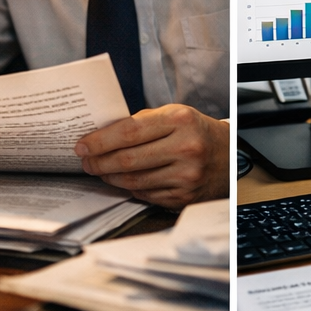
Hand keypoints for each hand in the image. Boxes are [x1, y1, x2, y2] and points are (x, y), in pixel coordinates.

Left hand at [74, 105, 229, 209]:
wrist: (228, 155)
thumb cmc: (195, 131)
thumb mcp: (174, 114)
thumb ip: (142, 122)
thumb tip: (103, 134)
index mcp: (180, 121)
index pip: (129, 132)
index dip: (100, 141)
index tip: (82, 145)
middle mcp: (186, 148)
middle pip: (128, 160)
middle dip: (99, 162)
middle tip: (86, 162)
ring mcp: (186, 175)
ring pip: (134, 181)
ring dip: (111, 178)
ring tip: (101, 171)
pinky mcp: (184, 196)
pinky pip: (146, 195)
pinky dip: (130, 189)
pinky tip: (123, 181)